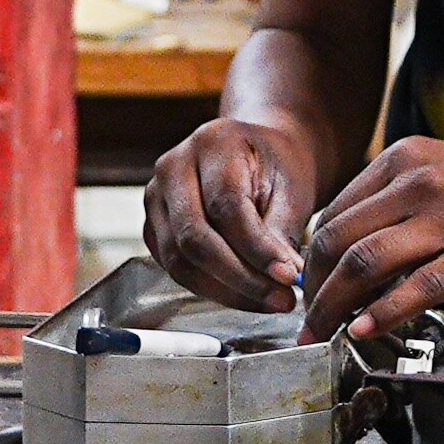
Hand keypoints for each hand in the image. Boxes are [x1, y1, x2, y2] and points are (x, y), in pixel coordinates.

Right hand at [147, 116, 321, 312]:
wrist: (255, 155)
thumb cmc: (276, 166)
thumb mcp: (291, 187)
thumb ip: (281, 230)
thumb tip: (281, 278)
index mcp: (212, 143)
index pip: (227, 206)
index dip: (257, 248)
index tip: (289, 276)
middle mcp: (173, 167)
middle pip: (195, 238)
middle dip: (241, 278)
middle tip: (282, 299)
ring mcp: (155, 198)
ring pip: (180, 260)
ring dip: (227, 291)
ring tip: (269, 300)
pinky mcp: (152, 227)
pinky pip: (175, 268)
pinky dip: (212, 289)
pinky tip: (246, 294)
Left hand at [301, 139, 443, 340]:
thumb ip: (396, 200)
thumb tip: (346, 247)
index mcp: (406, 159)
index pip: (335, 211)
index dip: (312, 257)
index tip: (308, 287)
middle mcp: (420, 182)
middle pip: (339, 239)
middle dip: (314, 288)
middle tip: (307, 319)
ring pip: (365, 264)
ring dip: (335, 305)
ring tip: (324, 333)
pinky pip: (415, 290)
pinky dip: (382, 315)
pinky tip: (366, 332)